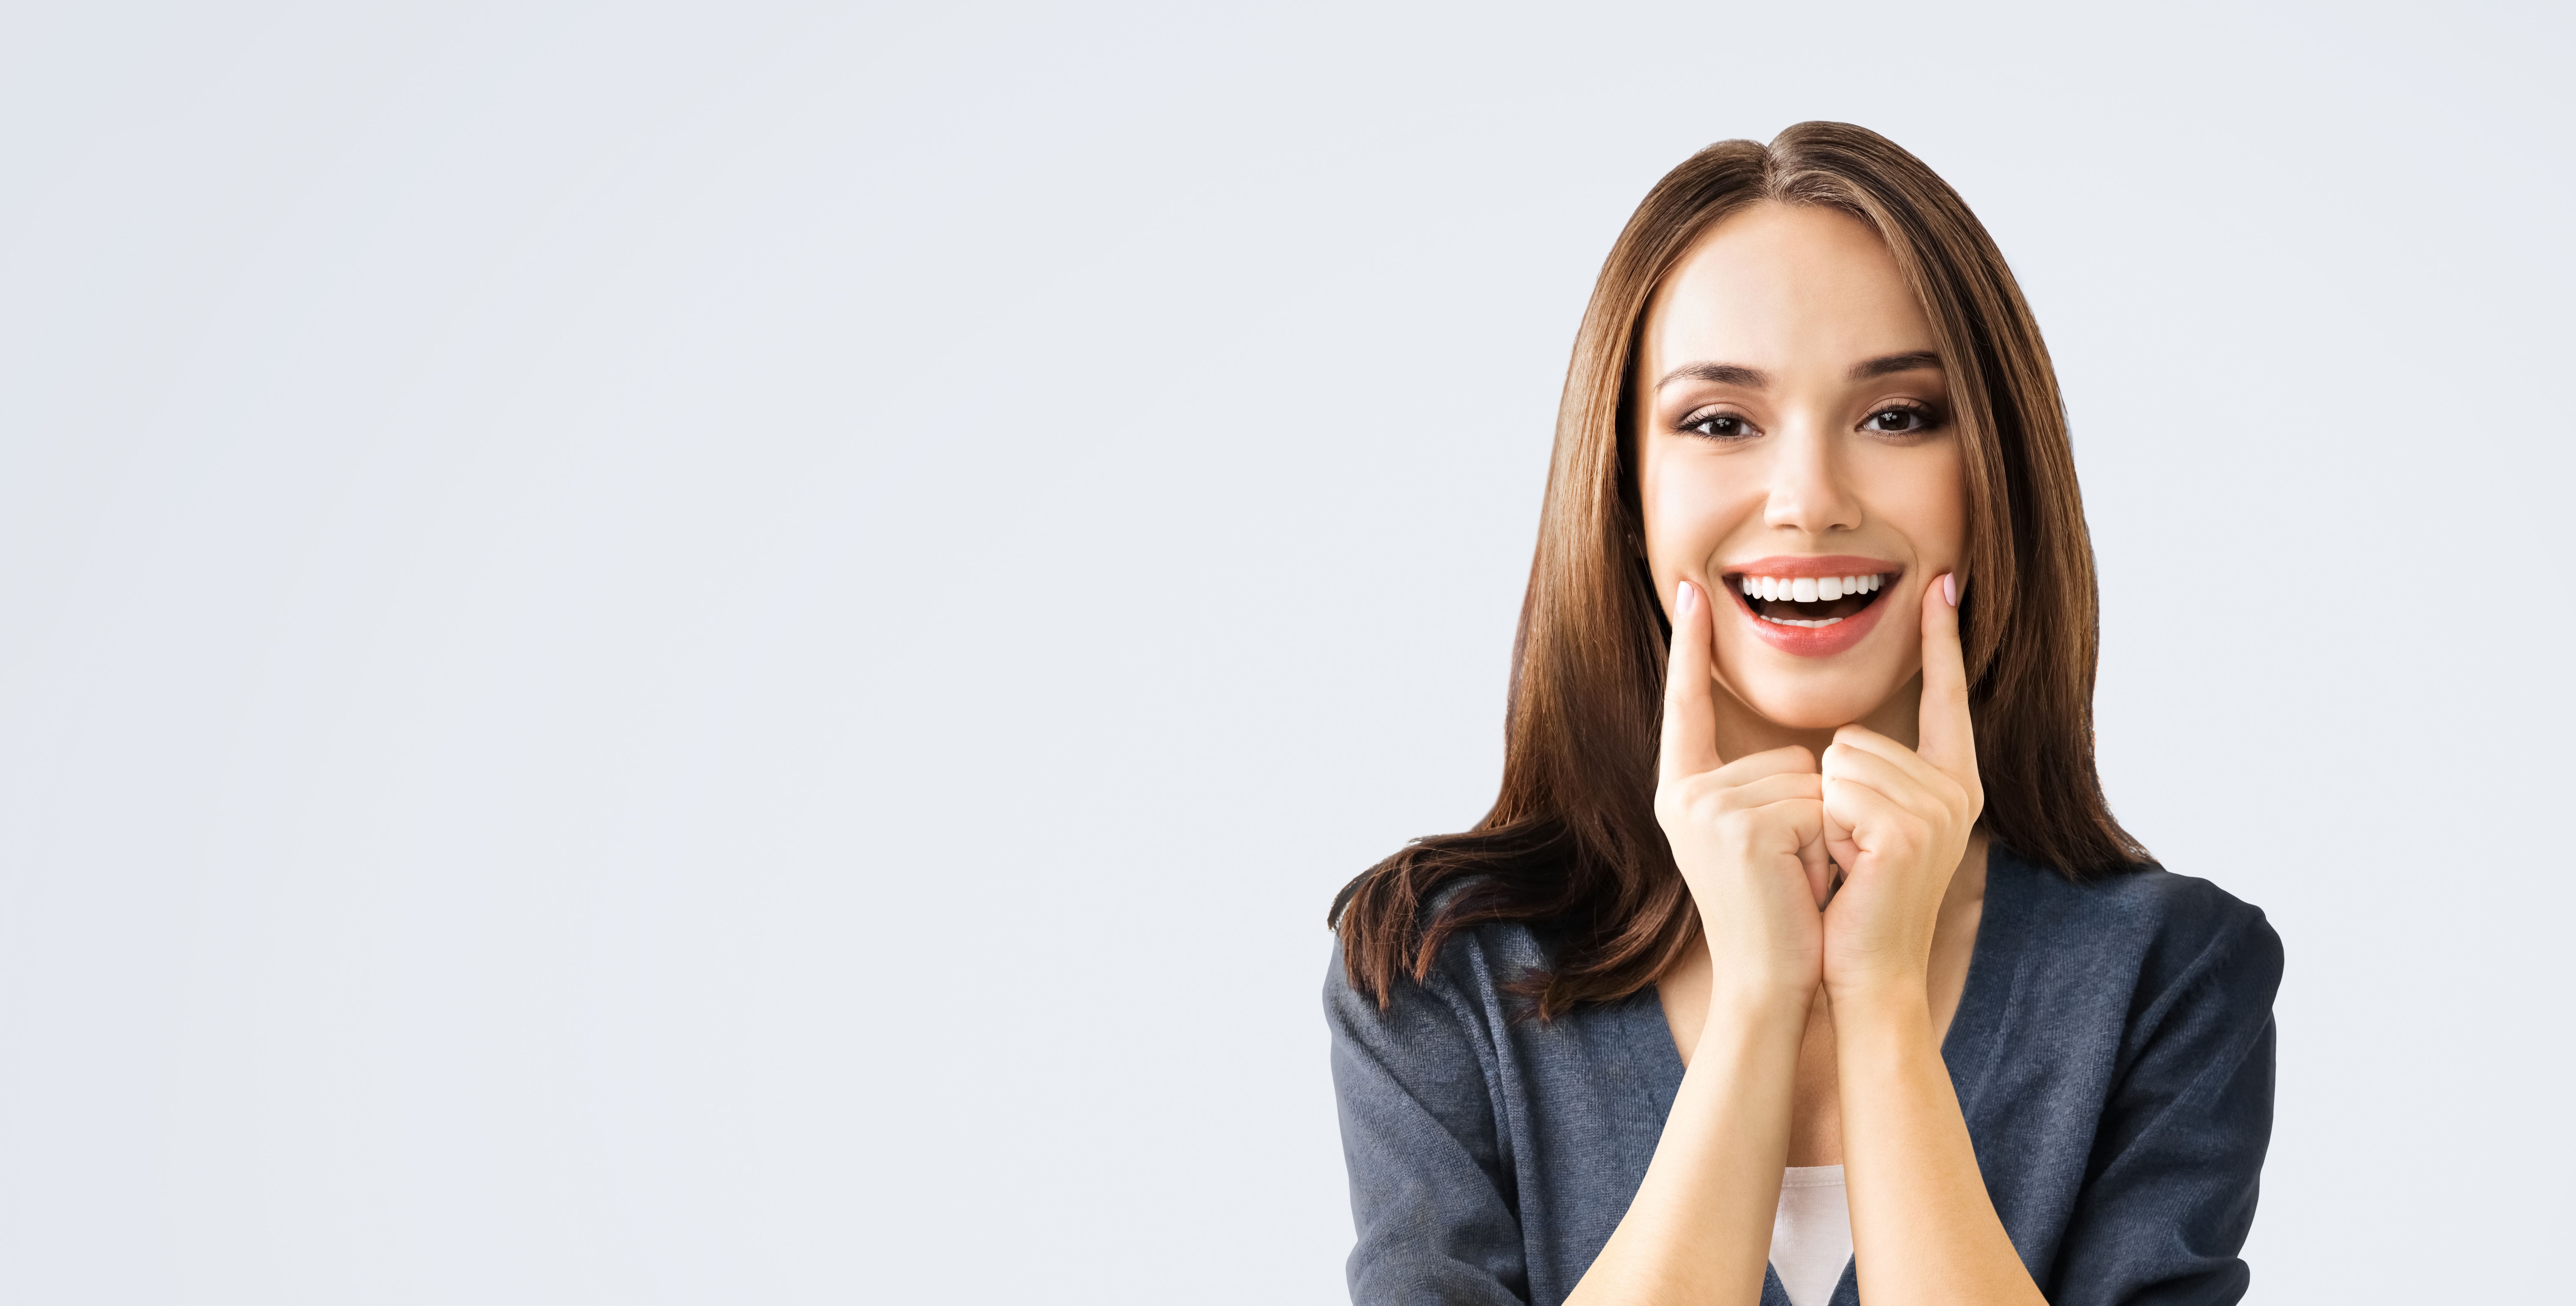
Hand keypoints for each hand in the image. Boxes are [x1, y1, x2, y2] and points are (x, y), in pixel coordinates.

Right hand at [1655, 579, 1831, 1003]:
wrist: (1771, 979)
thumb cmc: (1778, 911)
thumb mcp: (1756, 837)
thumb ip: (1758, 788)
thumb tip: (1810, 756)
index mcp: (1683, 791)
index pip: (1687, 705)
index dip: (1690, 648)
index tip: (1690, 590)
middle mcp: (1684, 794)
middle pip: (1786, 755)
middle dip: (1809, 810)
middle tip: (1790, 867)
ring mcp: (1707, 808)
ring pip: (1807, 779)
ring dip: (1821, 829)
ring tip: (1795, 877)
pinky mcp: (1740, 825)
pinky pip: (1815, 802)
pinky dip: (1823, 842)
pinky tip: (1799, 881)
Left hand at [1819, 573, 1984, 999]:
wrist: (1864, 972)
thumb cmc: (1853, 902)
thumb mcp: (1865, 828)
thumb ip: (1869, 779)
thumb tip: (1841, 742)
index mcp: (1951, 784)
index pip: (1946, 695)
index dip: (1941, 639)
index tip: (1942, 581)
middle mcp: (1955, 792)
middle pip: (1857, 736)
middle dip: (1833, 793)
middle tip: (1850, 852)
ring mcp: (1937, 810)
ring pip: (1840, 761)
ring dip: (1825, 814)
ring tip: (1848, 862)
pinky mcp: (1907, 830)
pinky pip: (1836, 791)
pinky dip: (1825, 831)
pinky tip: (1847, 870)